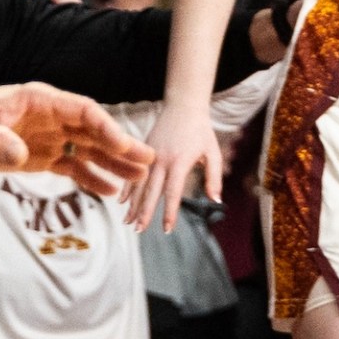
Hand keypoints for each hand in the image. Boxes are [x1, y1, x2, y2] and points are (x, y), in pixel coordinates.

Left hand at [0, 82, 152, 194]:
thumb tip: (18, 155)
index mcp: (42, 101)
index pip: (83, 111)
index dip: (106, 127)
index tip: (123, 145)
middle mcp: (53, 118)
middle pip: (96, 131)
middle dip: (123, 146)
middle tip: (149, 160)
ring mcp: (52, 138)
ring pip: (91, 150)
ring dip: (115, 163)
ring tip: (139, 178)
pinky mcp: (46, 157)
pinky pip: (75, 168)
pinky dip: (92, 179)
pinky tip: (110, 191)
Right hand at [131, 99, 225, 231]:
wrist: (183, 108)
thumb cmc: (201, 132)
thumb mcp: (214, 153)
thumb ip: (214, 177)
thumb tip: (216, 200)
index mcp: (179, 162)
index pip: (173, 192)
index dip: (169, 211)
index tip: (167, 229)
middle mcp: (161, 160)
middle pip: (151, 191)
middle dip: (145, 212)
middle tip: (139, 231)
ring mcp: (149, 155)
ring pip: (138, 184)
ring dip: (133, 204)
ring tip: (128, 222)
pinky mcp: (143, 151)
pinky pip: (132, 173)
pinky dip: (127, 188)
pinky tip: (122, 202)